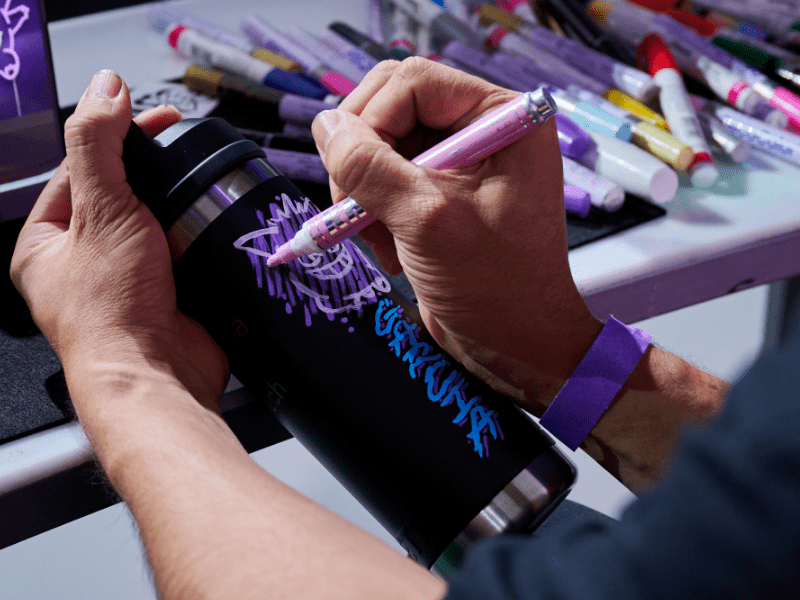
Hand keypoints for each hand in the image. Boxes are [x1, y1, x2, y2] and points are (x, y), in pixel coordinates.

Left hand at [10, 70, 228, 409]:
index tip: (153, 118)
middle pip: (120, 197)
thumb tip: (104, 89)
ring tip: (202, 188)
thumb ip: (98, 147)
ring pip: (158, 225)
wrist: (157, 375)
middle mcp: (84, 264)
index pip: (78, 171)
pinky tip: (214, 225)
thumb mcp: (100, 212)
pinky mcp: (167, 297)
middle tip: (181, 153)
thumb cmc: (112, 312)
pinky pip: (186, 253)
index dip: (114, 139)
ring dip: (181, 207)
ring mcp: (128, 283)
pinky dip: (201, 237)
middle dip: (152, 175)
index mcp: (47, 244)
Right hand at [313, 59, 601, 411]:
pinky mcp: (437, 194)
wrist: (515, 345)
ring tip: (380, 240)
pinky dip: (372, 213)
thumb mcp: (428, 221)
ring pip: (379, 145)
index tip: (355, 174)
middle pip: (390, 106)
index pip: (413, 82)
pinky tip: (390, 250)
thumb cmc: (497, 286)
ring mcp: (458, 163)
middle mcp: (480, 131)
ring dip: (364, 193)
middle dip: (363, 158)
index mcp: (502, 118)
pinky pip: (383, 180)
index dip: (373, 120)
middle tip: (357, 207)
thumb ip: (371, 168)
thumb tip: (324, 125)